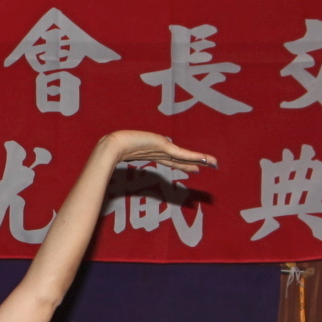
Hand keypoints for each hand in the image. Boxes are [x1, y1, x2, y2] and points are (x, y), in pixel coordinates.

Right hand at [97, 131, 217, 175]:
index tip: (195, 168)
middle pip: (182, 157)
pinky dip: (194, 157)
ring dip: (201, 159)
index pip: (173, 160)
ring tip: (214, 163)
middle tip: (213, 164)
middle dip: (197, 161)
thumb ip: (119, 169)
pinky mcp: (164, 146)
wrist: (112, 145)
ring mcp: (162, 146)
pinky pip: (182, 154)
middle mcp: (160, 149)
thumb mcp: (120, 163)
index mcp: (152, 153)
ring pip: (186, 156)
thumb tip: (107, 176)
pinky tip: (205, 161)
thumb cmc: (111, 153)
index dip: (185, 163)